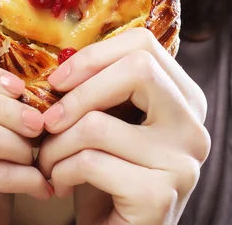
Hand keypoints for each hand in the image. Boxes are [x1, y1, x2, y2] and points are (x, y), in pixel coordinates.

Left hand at [38, 28, 210, 224]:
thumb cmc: (107, 172)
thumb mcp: (111, 120)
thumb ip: (102, 87)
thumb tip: (61, 59)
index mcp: (184, 97)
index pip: (143, 45)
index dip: (94, 55)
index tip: (59, 80)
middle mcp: (193, 125)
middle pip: (136, 69)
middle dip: (78, 92)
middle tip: (48, 119)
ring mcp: (182, 161)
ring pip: (99, 123)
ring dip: (57, 143)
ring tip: (48, 159)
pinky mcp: (159, 196)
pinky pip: (90, 162)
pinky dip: (62, 170)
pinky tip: (60, 183)